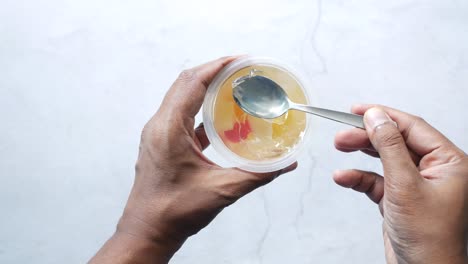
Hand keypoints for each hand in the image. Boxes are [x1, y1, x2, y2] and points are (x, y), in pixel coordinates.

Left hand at [90, 57, 296, 263]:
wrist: (148, 230)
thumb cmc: (174, 211)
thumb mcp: (221, 191)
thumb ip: (257, 175)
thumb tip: (286, 164)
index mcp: (169, 129)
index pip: (192, 83)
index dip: (217, 67)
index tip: (241, 60)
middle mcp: (160, 125)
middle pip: (185, 84)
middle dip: (213, 72)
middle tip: (241, 70)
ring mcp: (159, 134)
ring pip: (181, 98)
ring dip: (206, 89)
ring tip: (233, 87)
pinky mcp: (162, 143)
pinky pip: (182, 116)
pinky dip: (201, 110)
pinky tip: (221, 118)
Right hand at [334, 105, 467, 263]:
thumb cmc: (429, 238)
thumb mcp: (405, 184)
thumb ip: (389, 146)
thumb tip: (376, 116)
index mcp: (448, 162)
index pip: (412, 127)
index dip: (384, 115)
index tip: (358, 110)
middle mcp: (434, 170)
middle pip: (395, 141)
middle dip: (367, 136)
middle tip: (343, 134)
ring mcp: (415, 184)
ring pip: (384, 158)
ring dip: (361, 153)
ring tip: (340, 147)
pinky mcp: (400, 198)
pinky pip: (377, 180)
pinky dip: (359, 178)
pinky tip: (344, 178)